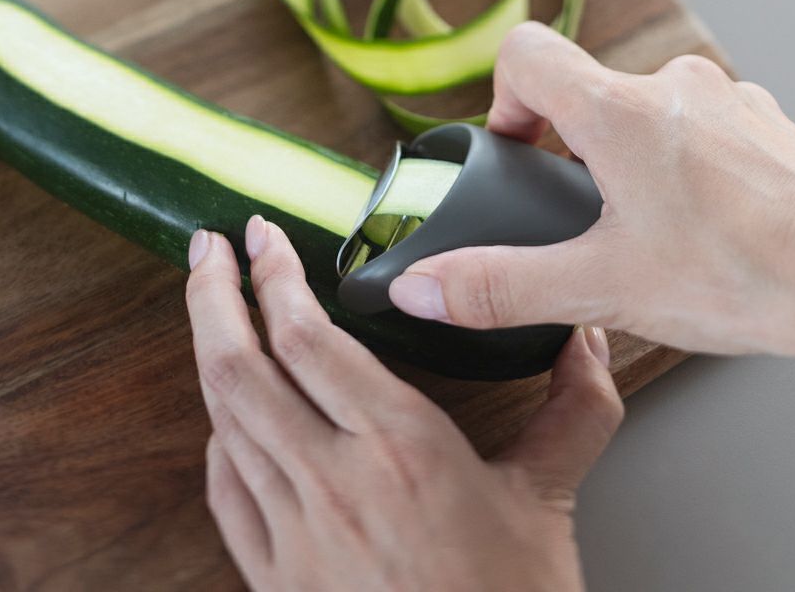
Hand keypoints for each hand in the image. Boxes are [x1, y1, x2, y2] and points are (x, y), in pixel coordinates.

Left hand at [185, 216, 621, 591]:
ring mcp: (294, 533)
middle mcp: (334, 481)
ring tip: (210, 307)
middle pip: (241, 364)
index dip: (273, 275)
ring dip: (208, 350)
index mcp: (400, 447)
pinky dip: (218, 439)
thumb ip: (575, 409)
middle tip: (207, 248)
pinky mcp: (275, 577)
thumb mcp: (550, 501)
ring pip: (223, 419)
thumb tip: (588, 342)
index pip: (307, 336)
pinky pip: (224, 491)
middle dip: (213, 293)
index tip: (262, 236)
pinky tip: (226, 419)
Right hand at [389, 22, 794, 365]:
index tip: (516, 153)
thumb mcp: (603, 288)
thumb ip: (501, 287)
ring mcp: (724, 100)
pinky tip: (705, 225)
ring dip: (628, 156)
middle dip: (567, 147)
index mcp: (616, 110)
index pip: (525, 50)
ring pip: (644, 108)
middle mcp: (670, 86)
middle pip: (583, 86)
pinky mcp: (763, 124)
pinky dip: (683, 163)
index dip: (503, 98)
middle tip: (580, 213)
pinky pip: (697, 125)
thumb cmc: (755, 274)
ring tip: (646, 227)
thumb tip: (422, 288)